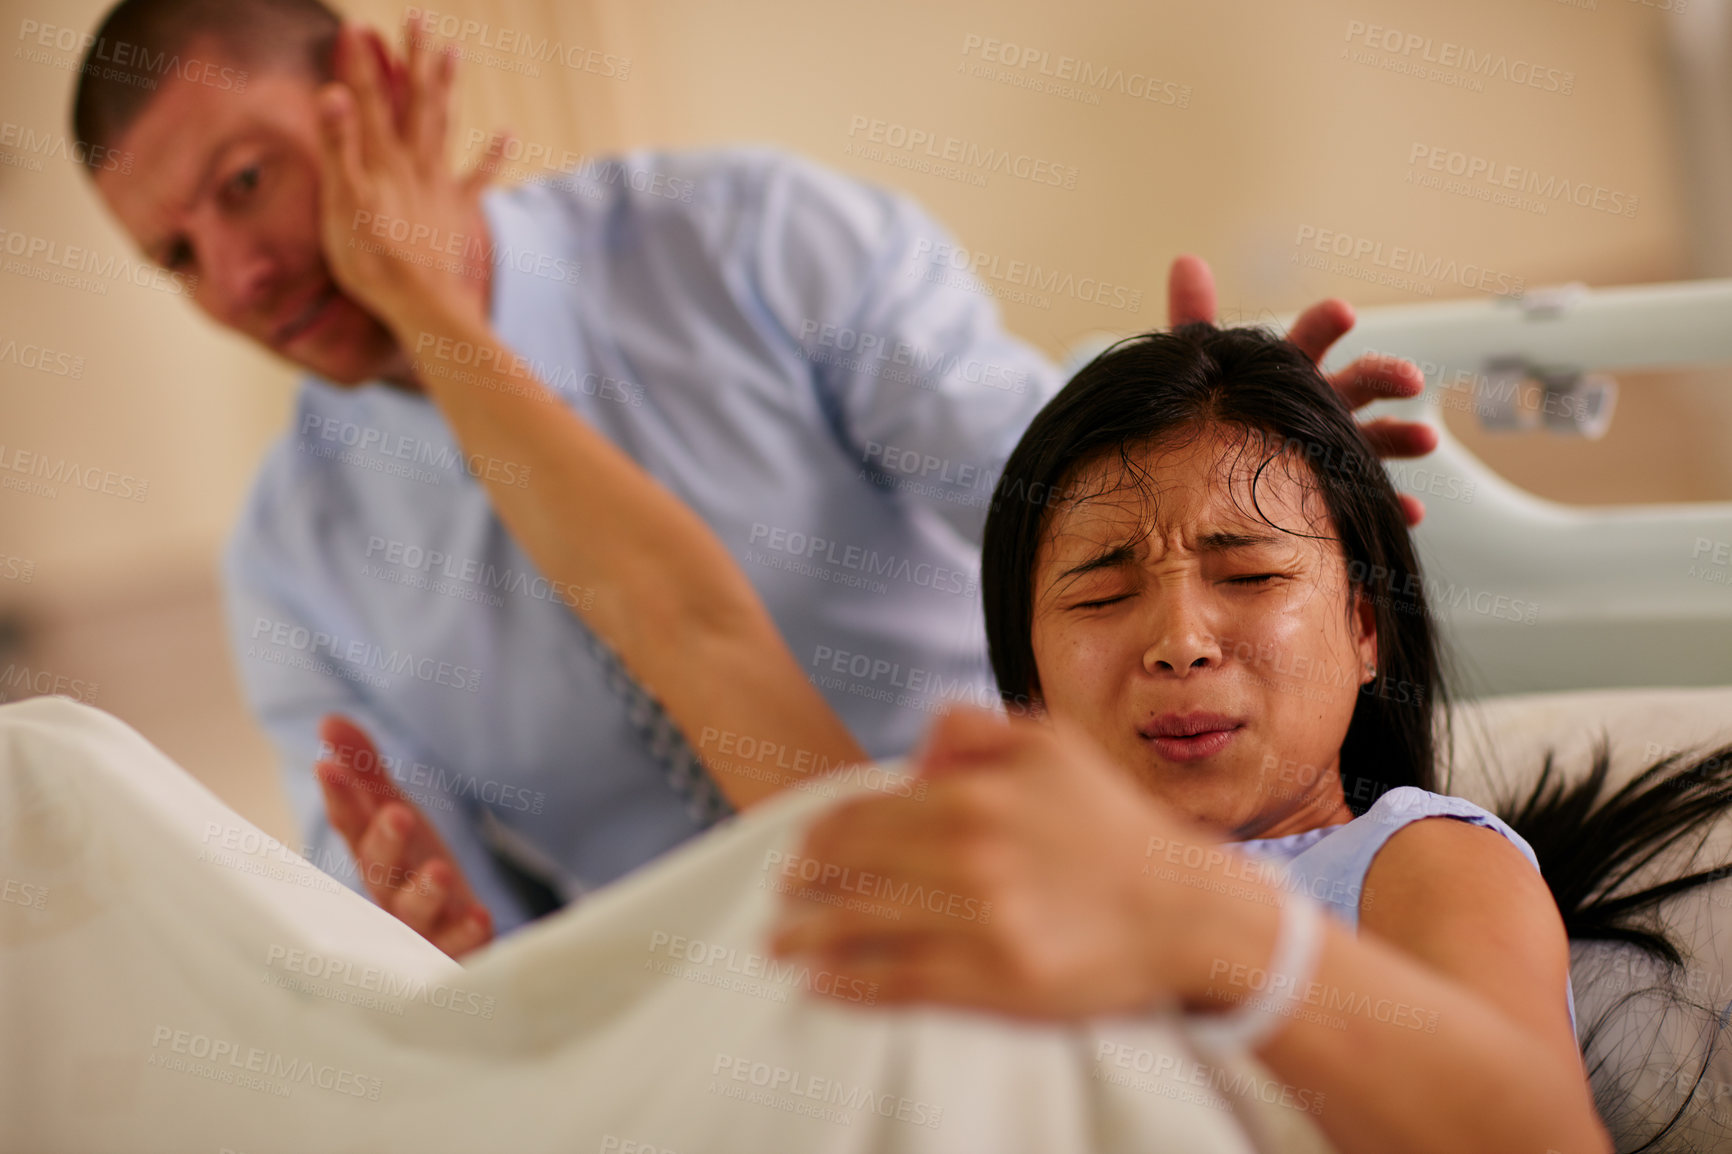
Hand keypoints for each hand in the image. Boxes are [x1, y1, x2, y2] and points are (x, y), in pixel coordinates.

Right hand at [314, 19, 502, 337]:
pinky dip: (493, 156)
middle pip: (415, 99)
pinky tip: (508, 135)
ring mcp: (439, 184)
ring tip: (454, 50)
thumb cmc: (372, 259)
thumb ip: (336, 147)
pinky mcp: (456, 211)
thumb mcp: (341, 203)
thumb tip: (331, 93)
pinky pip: (478, 178)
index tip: (356, 24)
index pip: (368, 99)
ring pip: (444, 125)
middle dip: (414, 57)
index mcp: (381, 159)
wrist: (421, 303)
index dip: (360, 62)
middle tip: (419, 17)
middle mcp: (414, 163)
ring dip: (447, 87)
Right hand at [315, 715, 493, 957]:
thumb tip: (329, 720)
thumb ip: (366, 769)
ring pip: (414, 914)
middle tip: (399, 814)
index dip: (339, 797)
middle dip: (386, 841)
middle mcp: (388, 892)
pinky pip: (456, 950)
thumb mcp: (395, 811)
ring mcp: (418, 927)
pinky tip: (481, 918)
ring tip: (440, 871)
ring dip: (425, 893)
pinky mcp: (451, 951)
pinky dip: (466, 937)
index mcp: (374, 853)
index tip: (326, 767)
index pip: (351, 823)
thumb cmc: (413, 866)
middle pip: (380, 868)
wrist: (452, 930)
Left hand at [767, 708, 1243, 1019]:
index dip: (820, 834)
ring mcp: (977, 921)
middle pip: (849, 868)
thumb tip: (910, 758)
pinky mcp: (993, 981)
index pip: (863, 812)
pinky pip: (898, 984)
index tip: (800, 851)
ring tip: (780, 946)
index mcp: (972, 794)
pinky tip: (823, 987)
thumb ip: (971, 730)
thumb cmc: (1113, 827)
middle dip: (801, 884)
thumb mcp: (1050, 743)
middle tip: (781, 897)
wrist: (1188, 911)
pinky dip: (849, 986)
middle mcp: (967, 854)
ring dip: (805, 937)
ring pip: (860, 926)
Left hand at [1167, 255, 1438, 526]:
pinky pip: (1371, 502)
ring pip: (1376, 440)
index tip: (1340, 311)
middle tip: (1408, 377)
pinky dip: (1394, 505)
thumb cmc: (1221, 413)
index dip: (1323, 324)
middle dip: (1384, 376)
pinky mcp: (1341, 494)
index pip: (1309, 340)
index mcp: (1290, 374)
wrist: (1221, 479)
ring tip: (1425, 439)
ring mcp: (1338, 449)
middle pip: (1357, 383)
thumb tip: (1185, 260)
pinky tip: (1411, 510)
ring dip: (1402, 436)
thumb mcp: (1203, 369)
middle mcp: (1322, 406)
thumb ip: (1194, 318)